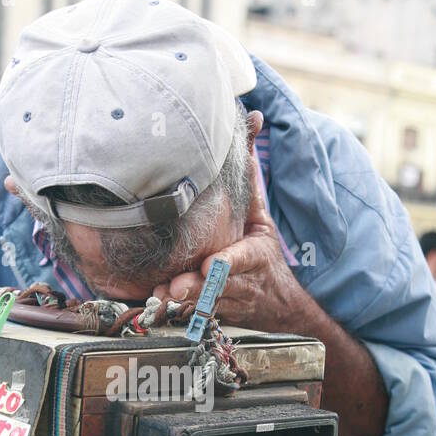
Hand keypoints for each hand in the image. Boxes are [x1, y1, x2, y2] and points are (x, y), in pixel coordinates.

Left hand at [152, 132, 304, 331]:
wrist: (278, 306)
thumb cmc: (262, 252)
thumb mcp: (259, 213)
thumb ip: (250, 172)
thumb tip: (254, 119)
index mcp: (254, 254)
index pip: (243, 258)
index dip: (228, 263)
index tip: (213, 265)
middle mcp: (240, 282)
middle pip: (217, 286)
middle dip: (196, 286)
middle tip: (175, 286)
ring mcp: (227, 302)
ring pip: (203, 305)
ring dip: (182, 302)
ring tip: (162, 297)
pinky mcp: (213, 316)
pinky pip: (193, 316)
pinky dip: (176, 314)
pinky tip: (157, 310)